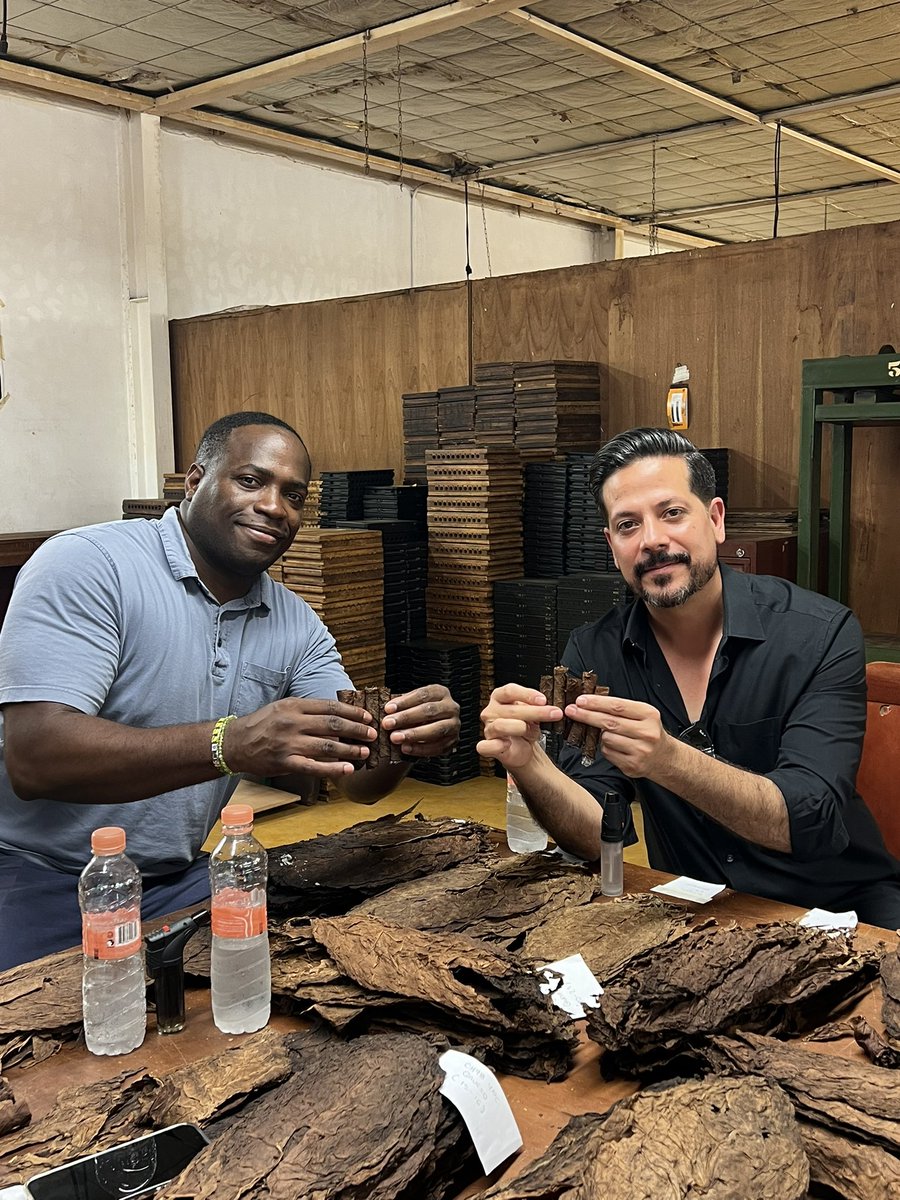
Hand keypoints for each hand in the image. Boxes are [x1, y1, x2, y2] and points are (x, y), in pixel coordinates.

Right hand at [225, 697, 376, 777]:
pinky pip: (314, 767)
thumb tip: (338, 716)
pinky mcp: (285, 762)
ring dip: (350, 749)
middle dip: (357, 729)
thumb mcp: (283, 708)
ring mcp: (289, 743)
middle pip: (333, 724)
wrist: (235, 743)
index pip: (330, 706)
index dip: (352, 712)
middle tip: (372, 734)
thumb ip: (308, 710)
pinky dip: (333, 768)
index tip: (366, 717)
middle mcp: (293, 722)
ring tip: (365, 751)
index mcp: (294, 705)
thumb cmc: (262, 724)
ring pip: (327, 745)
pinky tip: (348, 769)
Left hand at [382, 685, 459, 757]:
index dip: (405, 702)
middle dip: (406, 718)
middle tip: (388, 724)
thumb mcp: (413, 704)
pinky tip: (406, 748)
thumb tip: (389, 710)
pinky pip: (437, 747)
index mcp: (440, 693)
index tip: (388, 709)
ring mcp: (454, 725)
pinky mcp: (453, 741)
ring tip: (396, 737)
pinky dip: (420, 748)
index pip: (423, 694)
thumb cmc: (421, 713)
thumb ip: (402, 706)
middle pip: (429, 711)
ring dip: (413, 734)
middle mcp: (450, 707)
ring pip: (435, 730)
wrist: (433, 729)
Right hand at [478, 683, 561, 769]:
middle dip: (536, 712)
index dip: (527, 695)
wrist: (523, 748)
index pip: (510, 691)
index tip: (543, 700)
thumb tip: (547, 707)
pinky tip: (507, 744)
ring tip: (532, 732)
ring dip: (521, 729)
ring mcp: (489, 728)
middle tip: (554, 714)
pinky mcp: (487, 746)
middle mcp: (492, 711)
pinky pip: (487, 746)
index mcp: (500, 698)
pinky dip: (497, 745)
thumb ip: (536, 708)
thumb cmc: (525, 727)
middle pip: (511, 709)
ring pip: (501, 725)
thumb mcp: (533, 713)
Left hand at [570, 693, 669, 777]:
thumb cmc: (648, 732)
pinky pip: (608, 753)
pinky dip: (606, 748)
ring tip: (612, 734)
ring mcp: (640, 751)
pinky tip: (616, 747)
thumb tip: (589, 703)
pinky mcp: (632, 766)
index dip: (596, 703)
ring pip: (607, 738)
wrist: (664, 757)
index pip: (617, 706)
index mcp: (649, 715)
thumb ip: (620, 709)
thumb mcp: (642, 715)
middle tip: (571, 711)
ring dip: (602, 735)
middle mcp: (647, 732)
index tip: (580, 700)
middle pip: (609, 722)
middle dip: (587, 715)